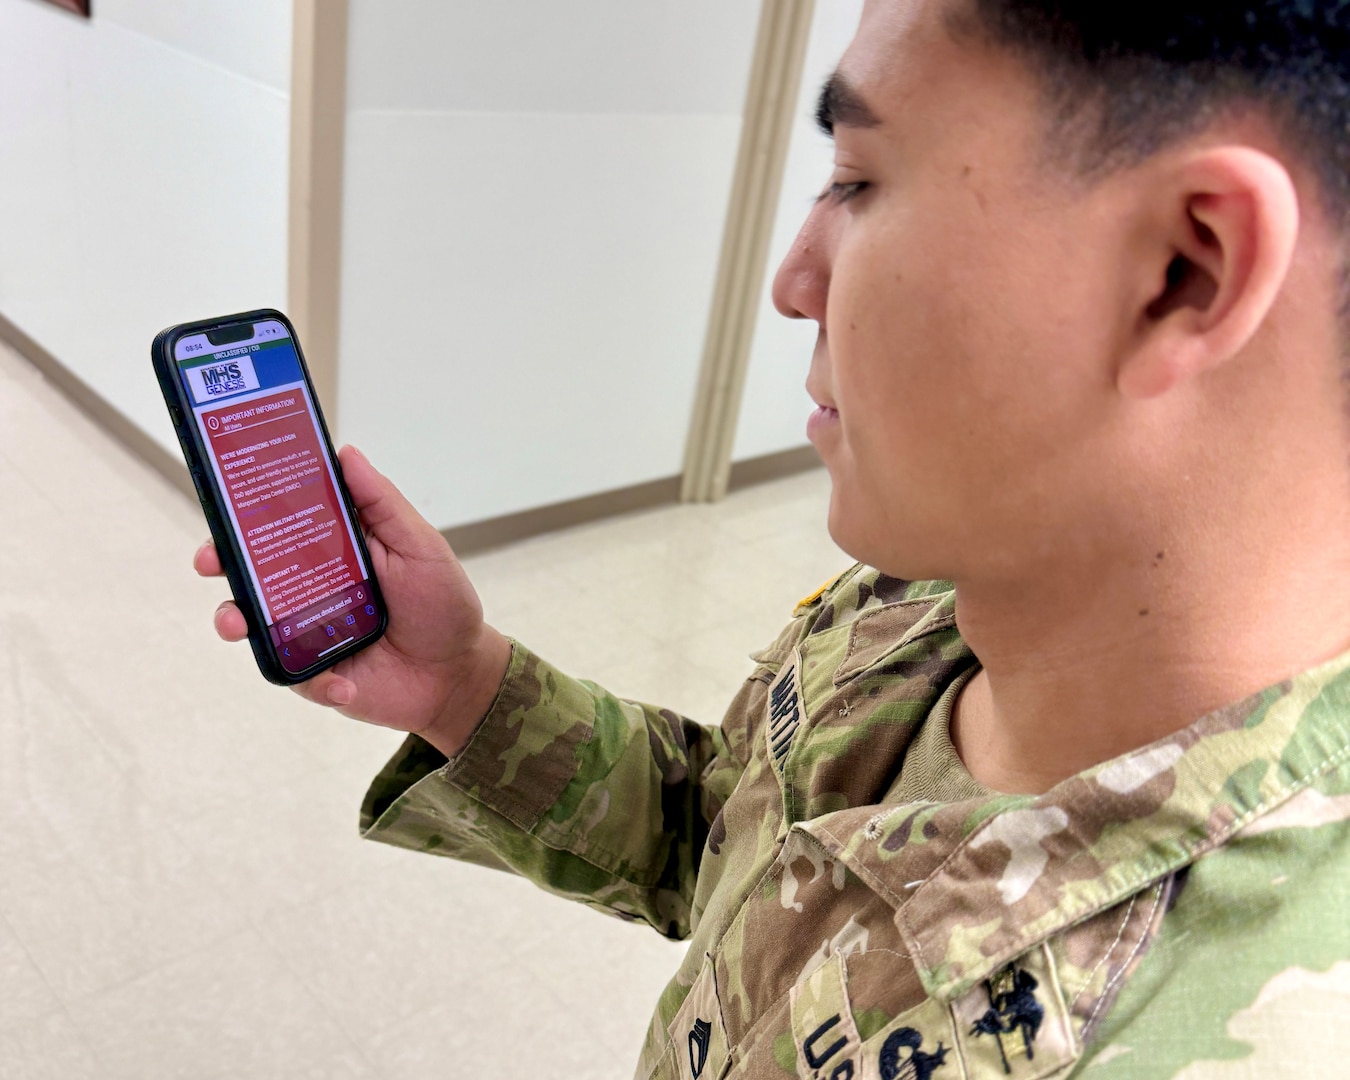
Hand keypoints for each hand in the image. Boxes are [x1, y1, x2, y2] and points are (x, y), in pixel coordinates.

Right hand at [193, 445, 511, 757]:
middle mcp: (311, 588)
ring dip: (235, 620)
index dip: (247, 511)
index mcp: (333, 550)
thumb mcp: (419, 546)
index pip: (280, 523)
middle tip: (211, 560)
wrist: (459, 674)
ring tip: (238, 624)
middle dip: (220, 560)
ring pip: (253, 623)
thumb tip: (346, 454)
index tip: (226, 497)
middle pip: (250, 570)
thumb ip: (382, 503)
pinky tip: (344, 683)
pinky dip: (316, 682)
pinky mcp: (316, 674)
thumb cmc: (442, 605)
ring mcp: (307, 632)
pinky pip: (295, 677)